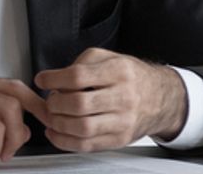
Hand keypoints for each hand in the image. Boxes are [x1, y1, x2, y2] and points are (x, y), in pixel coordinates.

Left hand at [34, 48, 187, 152]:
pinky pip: (85, 145)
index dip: (54, 78)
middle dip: (55, 103)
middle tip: (50, 100)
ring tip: (53, 116)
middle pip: (78, 104)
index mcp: (120, 71)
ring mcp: (123, 120)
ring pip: (81, 127)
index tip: (42, 79)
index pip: (79, 76)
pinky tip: (56, 132)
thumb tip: (56, 80)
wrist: (160, 97)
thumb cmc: (131, 77)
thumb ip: (83, 63)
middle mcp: (124, 96)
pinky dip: (64, 141)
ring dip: (58, 123)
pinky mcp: (119, 139)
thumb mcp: (112, 58)